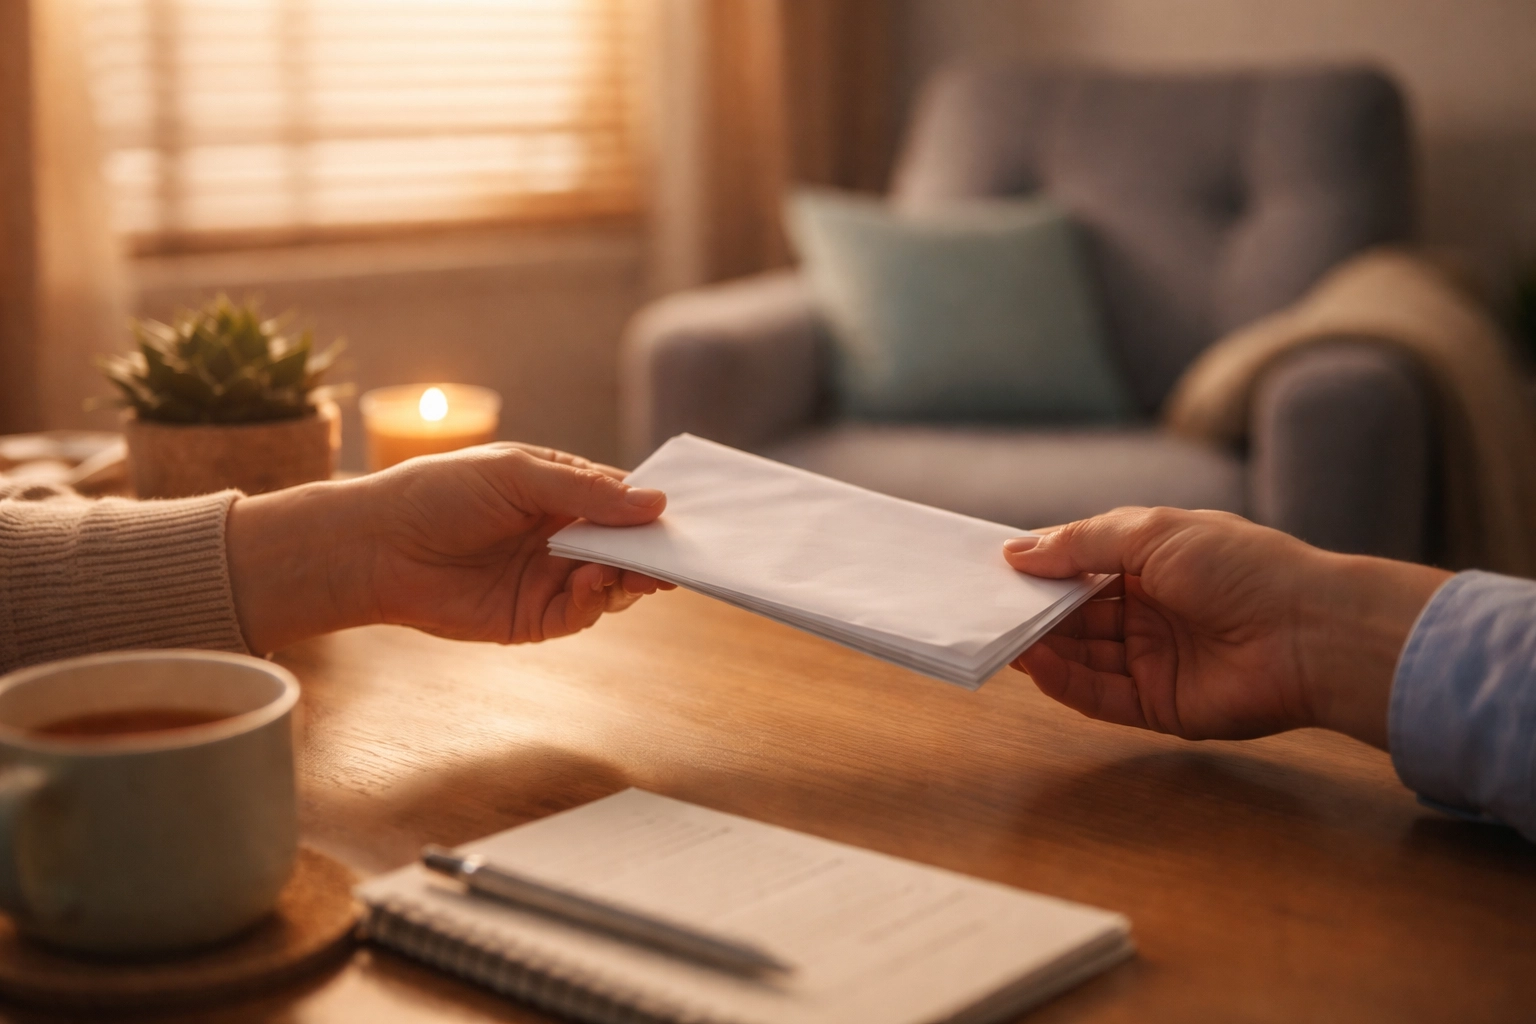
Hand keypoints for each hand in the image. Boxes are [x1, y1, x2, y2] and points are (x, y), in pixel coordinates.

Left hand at [227, 444, 672, 651]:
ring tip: (635, 569)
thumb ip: (587, 492)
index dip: (654, 511)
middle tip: (677, 556)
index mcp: (561, 493)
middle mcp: (562, 537)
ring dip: (629, 576)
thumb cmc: (440, 493)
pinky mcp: (533, 618)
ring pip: (613, 583)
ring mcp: (550, 579)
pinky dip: (597, 600)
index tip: (686, 518)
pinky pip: (582, 613)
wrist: (378, 546)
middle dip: (653, 551)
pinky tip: (593, 581)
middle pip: (626, 547)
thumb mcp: (518, 475)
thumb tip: (656, 504)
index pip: (623, 502)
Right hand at [1003, 507, 1449, 747]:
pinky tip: (1033, 664)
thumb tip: (1015, 551)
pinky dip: (1063, 682)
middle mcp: (1151, 611)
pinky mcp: (1158, 705)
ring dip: (1041, 646)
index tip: (994, 567)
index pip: (1083, 566)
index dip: (1042, 567)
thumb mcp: (1151, 532)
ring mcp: (1154, 659)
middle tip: (984, 606)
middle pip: (1076, 614)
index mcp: (1154, 562)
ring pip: (1082, 655)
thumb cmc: (1240, 567)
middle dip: (1033, 609)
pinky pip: (1098, 696)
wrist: (1311, 633)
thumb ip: (1080, 544)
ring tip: (999, 634)